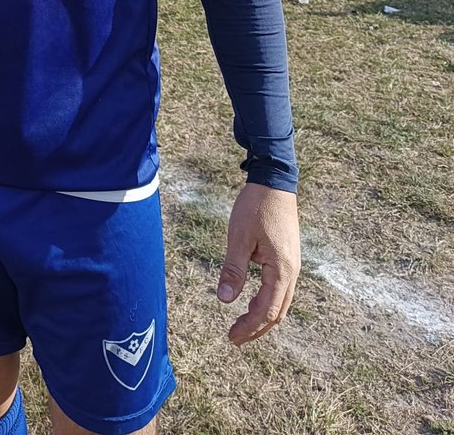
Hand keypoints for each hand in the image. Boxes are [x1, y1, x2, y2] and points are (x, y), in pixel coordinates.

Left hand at [217, 183, 299, 345]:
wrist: (274, 181)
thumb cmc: (256, 206)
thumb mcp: (239, 237)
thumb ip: (233, 270)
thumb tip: (224, 300)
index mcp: (281, 270)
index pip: (266, 311)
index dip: (249, 327)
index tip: (231, 337)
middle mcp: (292, 271)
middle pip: (277, 312)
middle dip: (256, 328)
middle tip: (234, 337)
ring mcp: (293, 264)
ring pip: (280, 302)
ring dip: (262, 316)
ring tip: (241, 324)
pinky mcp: (288, 257)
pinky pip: (280, 288)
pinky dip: (267, 301)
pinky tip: (251, 301)